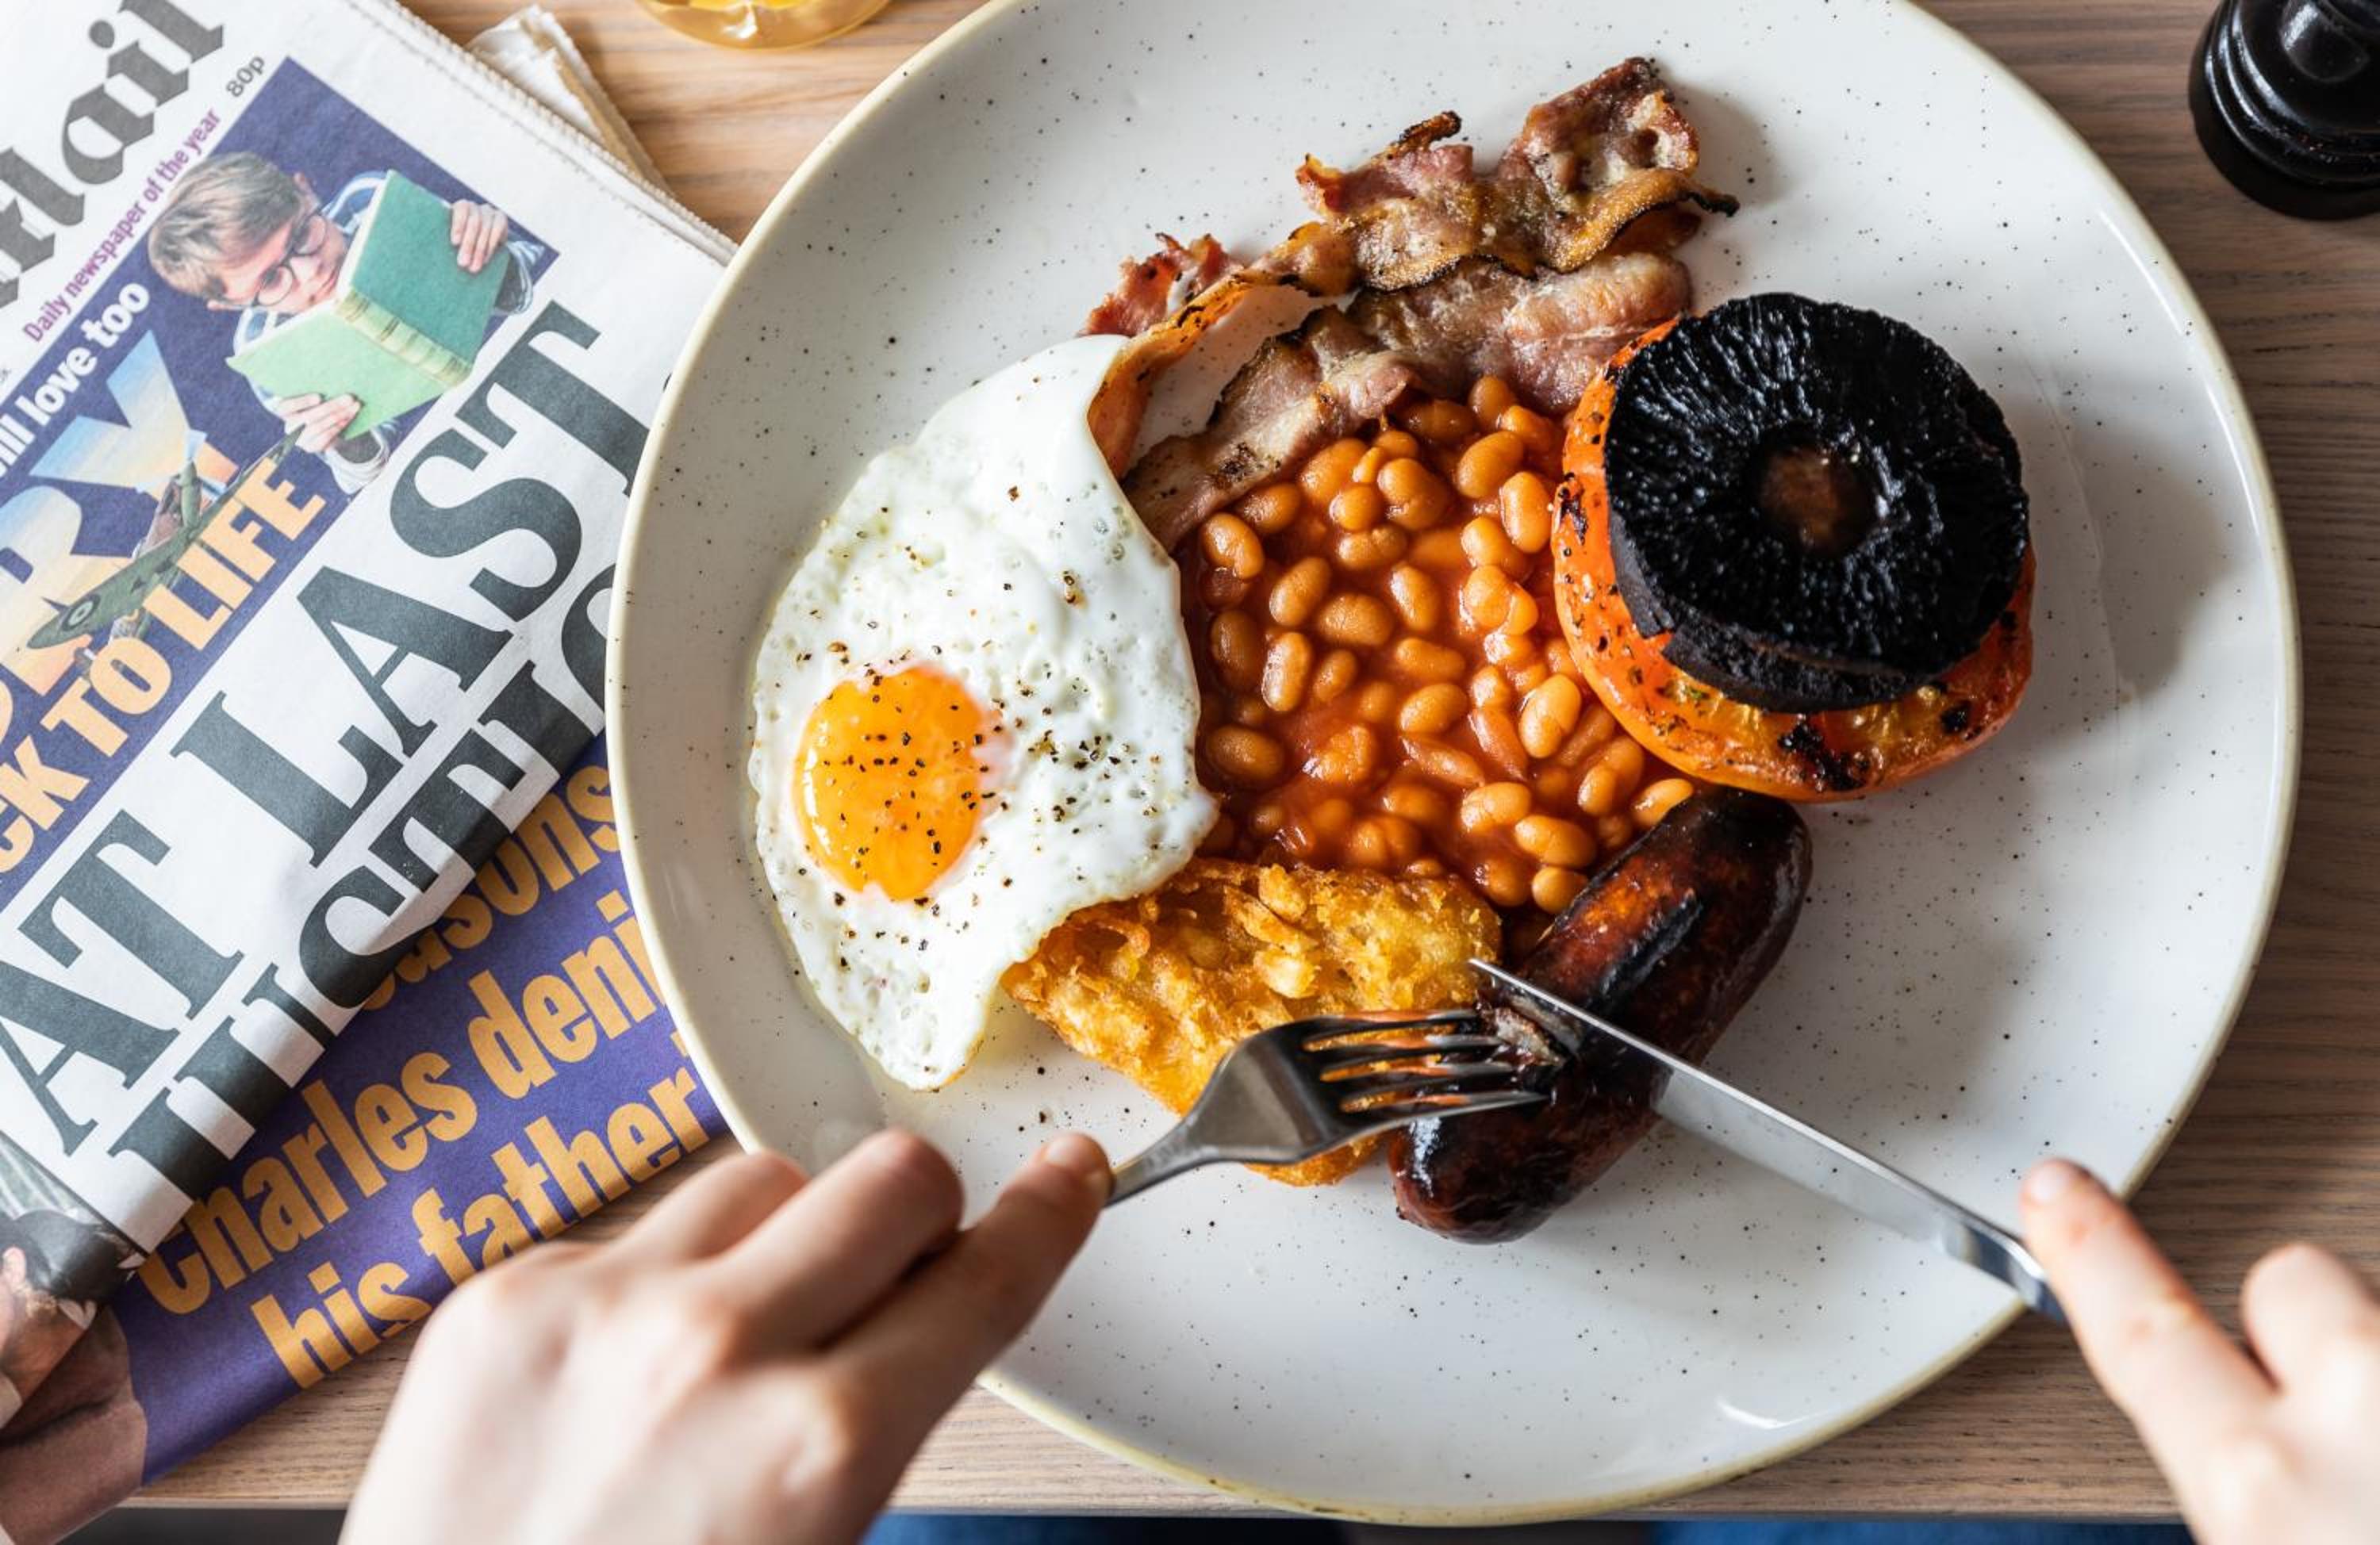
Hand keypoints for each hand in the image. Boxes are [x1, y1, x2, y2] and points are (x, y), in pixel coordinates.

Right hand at [270, 392, 359, 454]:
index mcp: (283, 411)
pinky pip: (326, 436)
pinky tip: (348, 418)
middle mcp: (288, 426)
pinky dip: (339, 426)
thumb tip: (333, 379)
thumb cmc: (318, 405)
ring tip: (354, 406)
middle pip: (308, 417)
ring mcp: (298, 439)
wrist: (325, 429)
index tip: (318, 397)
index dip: (301, 402)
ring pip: (318, 427)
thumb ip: (317, 392)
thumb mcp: (314, 397)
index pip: (285, 407)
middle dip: (331, 406)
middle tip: (349, 398)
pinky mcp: (310, 447)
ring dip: (339, 415)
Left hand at [346, 1131, 1107, 1544]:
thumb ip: (880, 1427)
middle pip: (891, 1177)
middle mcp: (713, 1349)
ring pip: (760, 1177)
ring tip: (740, 1335)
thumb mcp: (821, 1541)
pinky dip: (654, 1279)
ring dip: (782, 1237)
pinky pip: (633, 1229)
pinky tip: (629, 1369)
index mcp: (820, 1445)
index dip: (1046, 1216)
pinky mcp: (500, 1298)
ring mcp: (595, 1308)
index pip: (985, 1276)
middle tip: (901, 1269)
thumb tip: (928, 1329)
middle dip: (918, 1219)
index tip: (1065, 1177)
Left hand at [448, 200, 508, 273]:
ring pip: (485, 228)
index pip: (461, 209)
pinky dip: (491, 246)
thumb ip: (449, 241)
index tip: (455, 243)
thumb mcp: (452, 239)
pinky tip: (485, 260)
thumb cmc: (459, 242)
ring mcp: (488, 211)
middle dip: (469, 245)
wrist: (480, 242)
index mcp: (459, 207)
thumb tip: (436, 254)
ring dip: (480, 250)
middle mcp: (474, 207)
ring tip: (474, 267)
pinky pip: (498, 229)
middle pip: (474, 222)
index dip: (458, 225)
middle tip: (463, 263)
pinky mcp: (501, 218)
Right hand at [2023, 1159, 2379, 1544]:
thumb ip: (2236, 1502)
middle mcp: (2360, 1402)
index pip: (2138, 1328)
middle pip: (2291, 1280)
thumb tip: (2239, 1481)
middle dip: (2295, 1324)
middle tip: (2329, 1413)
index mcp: (2256, 1478)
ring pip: (2377, 1315)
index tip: (2060, 1192)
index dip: (2090, 1248)